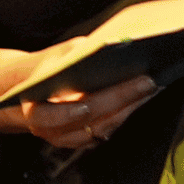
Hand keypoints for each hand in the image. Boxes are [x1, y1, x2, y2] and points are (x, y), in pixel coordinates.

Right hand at [0, 47, 148, 153]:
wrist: (33, 91)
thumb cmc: (45, 70)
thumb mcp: (50, 58)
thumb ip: (71, 56)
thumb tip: (105, 45)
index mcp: (33, 111)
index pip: (46, 118)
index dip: (65, 114)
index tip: (84, 106)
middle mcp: (51, 131)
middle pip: (88, 120)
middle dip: (118, 100)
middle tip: (144, 81)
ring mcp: (70, 138)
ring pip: (103, 128)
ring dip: (129, 108)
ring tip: (150, 87)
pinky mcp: (87, 138)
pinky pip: (110, 128)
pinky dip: (128, 111)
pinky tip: (144, 95)